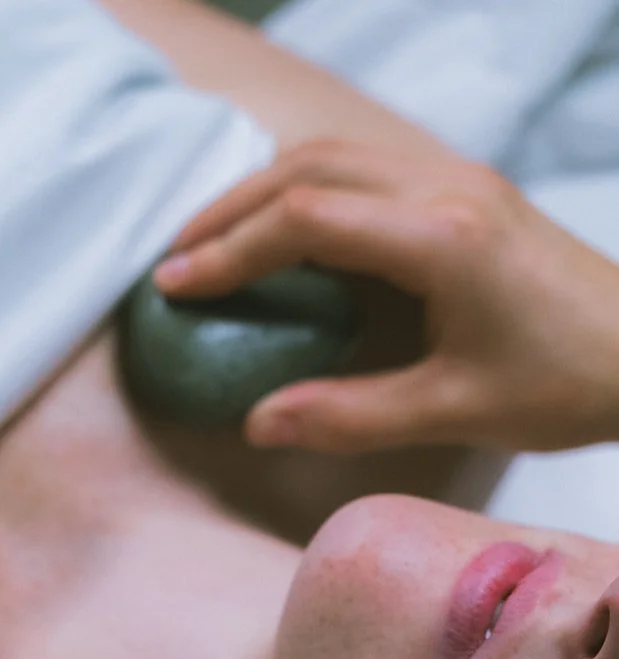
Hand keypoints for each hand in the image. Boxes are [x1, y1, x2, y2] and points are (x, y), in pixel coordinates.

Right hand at [154, 139, 618, 454]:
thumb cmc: (562, 385)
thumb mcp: (453, 412)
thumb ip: (349, 417)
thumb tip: (257, 423)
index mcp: (439, 239)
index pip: (306, 220)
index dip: (230, 251)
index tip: (176, 288)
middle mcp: (445, 189)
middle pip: (310, 169)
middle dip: (230, 210)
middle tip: (173, 259)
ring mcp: (460, 180)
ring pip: (338, 157)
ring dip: (266, 191)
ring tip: (213, 240)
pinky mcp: (469, 190)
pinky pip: (368, 167)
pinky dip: (308, 189)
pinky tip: (285, 231)